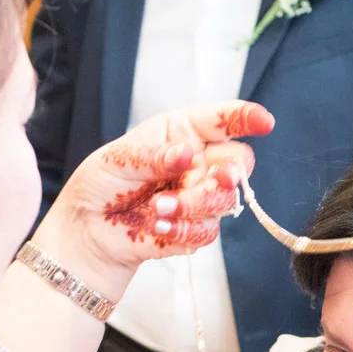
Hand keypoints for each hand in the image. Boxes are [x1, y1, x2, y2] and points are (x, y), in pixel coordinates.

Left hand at [35, 102, 273, 296]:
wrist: (87, 233)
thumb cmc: (99, 187)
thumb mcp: (116, 160)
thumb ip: (154, 156)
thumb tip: (186, 153)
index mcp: (179, 133)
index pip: (221, 120)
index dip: (245, 118)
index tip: (264, 122)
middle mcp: (196, 163)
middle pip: (238, 163)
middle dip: (229, 174)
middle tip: (212, 180)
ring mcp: (198, 197)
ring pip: (226, 200)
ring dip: (194, 205)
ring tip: (159, 208)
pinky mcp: (195, 228)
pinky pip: (208, 230)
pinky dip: (184, 230)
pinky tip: (158, 227)